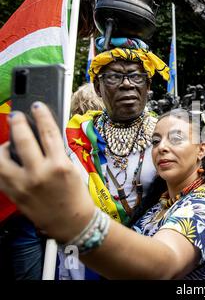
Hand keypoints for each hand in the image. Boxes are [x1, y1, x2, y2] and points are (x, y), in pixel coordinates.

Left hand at [0, 103, 95, 242]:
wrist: (71, 221)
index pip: (48, 132)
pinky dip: (1, 164)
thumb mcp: (71, 169)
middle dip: (17, 123)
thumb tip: (41, 134)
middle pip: (23, 140)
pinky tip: (5, 160)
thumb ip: (55, 152)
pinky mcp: (13, 194)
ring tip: (8, 142)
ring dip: (3, 145)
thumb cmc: (75, 195)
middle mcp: (40, 173)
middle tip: (16, 116)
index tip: (36, 106)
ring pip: (2, 157)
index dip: (42, 115)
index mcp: (60, 166)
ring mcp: (23, 184)